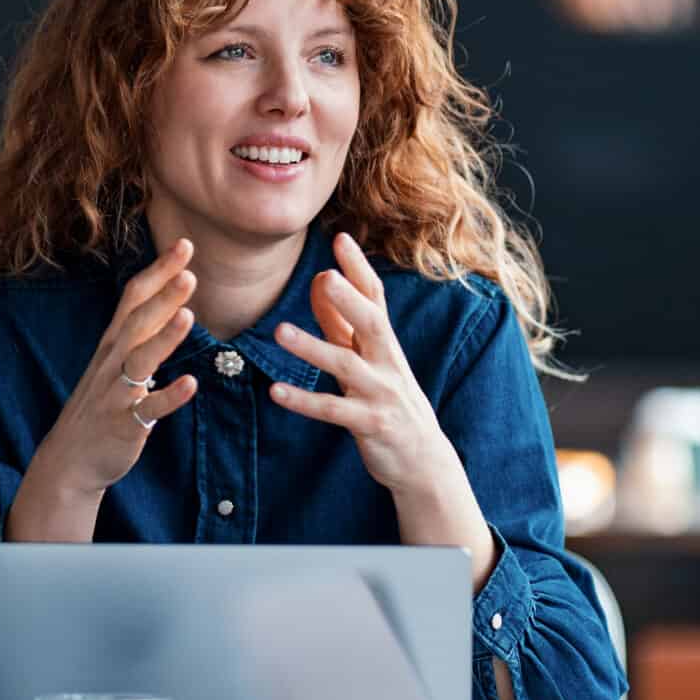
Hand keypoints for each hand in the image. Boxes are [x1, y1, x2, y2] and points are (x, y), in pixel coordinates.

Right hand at [7, 238, 201, 541]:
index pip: (135, 297)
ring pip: (140, 360)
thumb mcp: (117, 360)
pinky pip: (148, 408)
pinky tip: (190, 384)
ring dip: (163, 338)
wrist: (70, 458)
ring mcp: (116, 392)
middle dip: (163, 295)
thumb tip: (173, 296)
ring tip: (188, 316)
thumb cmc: (102, 403)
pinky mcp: (124, 423)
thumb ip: (143, 330)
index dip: (159, 270)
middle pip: (137, 321)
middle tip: (189, 270)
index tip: (185, 244)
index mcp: (113, 342)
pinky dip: (169, 396)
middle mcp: (112, 361)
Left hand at [266, 234, 494, 581]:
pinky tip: (275, 392)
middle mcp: (387, 363)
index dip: (359, 269)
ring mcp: (382, 395)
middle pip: (372, 323)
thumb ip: (343, 323)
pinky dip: (305, 401)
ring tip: (279, 331)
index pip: (375, 298)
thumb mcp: (368, 359)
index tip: (341, 237)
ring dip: (313, 347)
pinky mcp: (372, 426)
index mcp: (385, 344)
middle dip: (350, 299)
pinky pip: (334, 412)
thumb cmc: (390, 403)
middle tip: (326, 275)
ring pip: (347, 366)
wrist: (424, 462)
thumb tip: (322, 280)